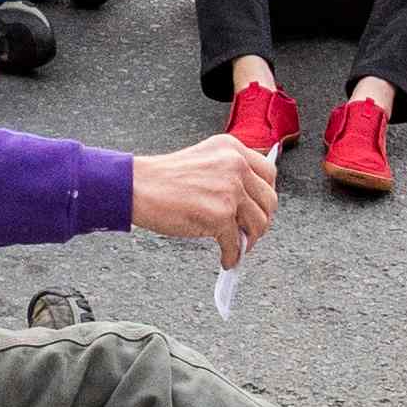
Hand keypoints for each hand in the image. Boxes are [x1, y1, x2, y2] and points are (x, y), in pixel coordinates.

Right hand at [129, 129, 278, 266]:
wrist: (137, 186)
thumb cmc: (162, 178)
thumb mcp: (205, 160)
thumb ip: (229, 172)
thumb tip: (249, 204)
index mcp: (233, 149)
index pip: (269, 174)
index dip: (265, 196)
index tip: (259, 208)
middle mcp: (236, 166)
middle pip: (268, 201)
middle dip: (261, 221)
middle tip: (249, 232)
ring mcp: (230, 190)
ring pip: (258, 224)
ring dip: (249, 240)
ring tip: (237, 246)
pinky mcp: (220, 215)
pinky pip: (236, 243)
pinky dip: (232, 255)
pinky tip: (226, 257)